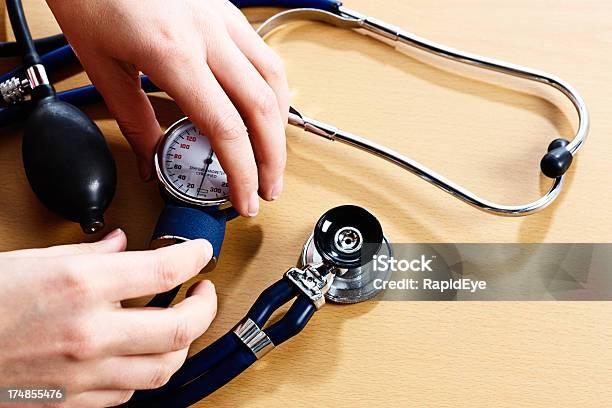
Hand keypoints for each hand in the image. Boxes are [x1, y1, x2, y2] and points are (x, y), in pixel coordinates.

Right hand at [0, 229, 215, 406]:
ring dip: (182, 344)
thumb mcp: (33, 259)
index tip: (200, 253)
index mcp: (80, 287)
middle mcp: (89, 333)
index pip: (164, 271)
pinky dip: (144, 372)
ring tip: (182, 324)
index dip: (193, 257)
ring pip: (163, 369)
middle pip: (180, 328)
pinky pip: (128, 393)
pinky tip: (141, 354)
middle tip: (204, 291)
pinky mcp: (72, 401)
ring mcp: (83, 373)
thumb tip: (122, 245)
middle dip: (205, 307)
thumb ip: (88, 253)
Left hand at [46, 0, 289, 216]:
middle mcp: (208, 33)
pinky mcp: (226, 10)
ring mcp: (223, 18)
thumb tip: (150, 159)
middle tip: (268, 189)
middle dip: (272, 158)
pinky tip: (266, 110)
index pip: (225, 127)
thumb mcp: (102, 63)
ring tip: (272, 156)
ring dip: (279, 126)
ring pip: (274, 79)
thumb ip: (132, 118)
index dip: (241, 172)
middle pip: (262, 108)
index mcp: (173, 52)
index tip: (245, 199)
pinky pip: (264, 55)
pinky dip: (273, 91)